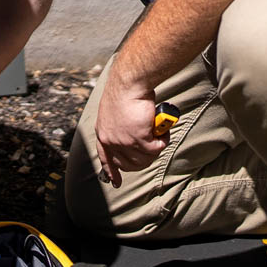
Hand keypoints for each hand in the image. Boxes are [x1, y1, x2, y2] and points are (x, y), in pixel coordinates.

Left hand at [95, 72, 168, 187]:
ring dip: (156, 148)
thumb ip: (120, 127)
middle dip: (144, 158)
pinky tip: (162, 129)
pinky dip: (163, 140)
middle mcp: (111, 141)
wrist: (128, 84)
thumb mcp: (114, 113)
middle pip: (130, 164)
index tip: (115, 182)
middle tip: (153, 145)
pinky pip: (157, 148)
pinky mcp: (139, 140)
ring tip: (158, 132)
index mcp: (103, 133)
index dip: (111, 171)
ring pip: (146, 159)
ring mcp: (124, 142)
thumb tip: (134, 135)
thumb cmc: (125, 93)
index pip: (105, 158)